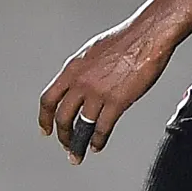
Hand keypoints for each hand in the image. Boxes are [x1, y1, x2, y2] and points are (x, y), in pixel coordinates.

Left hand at [38, 14, 177, 164]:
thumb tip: (78, 84)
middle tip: (65, 145)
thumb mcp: (91, 52)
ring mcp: (97, 93)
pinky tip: (97, 146)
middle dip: (63, 136)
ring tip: (78, 154)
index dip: (44, 118)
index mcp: (72, 69)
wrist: (147, 36)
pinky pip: (102, 128)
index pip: (49, 99)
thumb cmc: (125, 39)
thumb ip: (81, 71)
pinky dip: (98, 141)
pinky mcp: (116, 101)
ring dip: (78, 144)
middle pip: (62, 117)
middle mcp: (80, 82)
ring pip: (81, 127)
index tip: (45, 129)